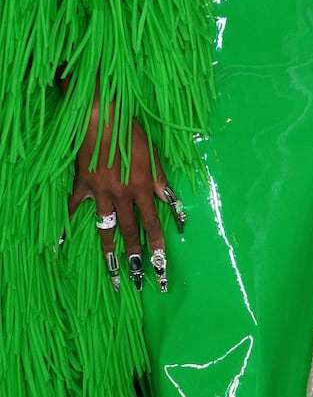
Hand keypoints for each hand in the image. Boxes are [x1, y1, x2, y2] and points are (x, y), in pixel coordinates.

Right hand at [67, 98, 184, 292]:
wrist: (103, 115)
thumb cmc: (132, 131)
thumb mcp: (154, 154)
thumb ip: (161, 180)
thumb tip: (171, 201)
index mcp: (143, 187)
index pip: (154, 224)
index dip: (158, 247)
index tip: (162, 268)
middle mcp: (123, 195)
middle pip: (131, 232)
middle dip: (136, 259)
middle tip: (140, 281)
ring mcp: (101, 193)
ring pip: (105, 228)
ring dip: (110, 253)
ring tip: (112, 274)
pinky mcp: (83, 186)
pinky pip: (73, 208)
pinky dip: (66, 224)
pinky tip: (58, 244)